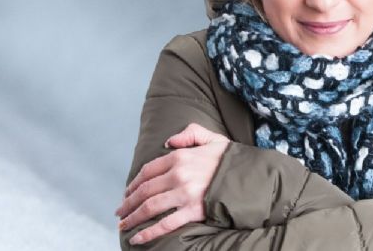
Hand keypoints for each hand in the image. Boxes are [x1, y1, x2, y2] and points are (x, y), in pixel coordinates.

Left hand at [117, 123, 229, 244]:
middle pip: (145, 191)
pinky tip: (137, 238)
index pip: (149, 170)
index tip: (127, 192)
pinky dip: (148, 233)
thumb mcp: (213, 138)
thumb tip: (168, 141)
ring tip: (123, 225)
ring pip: (150, 207)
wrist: (252, 176)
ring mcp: (185, 194)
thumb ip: (190, 134)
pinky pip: (165, 224)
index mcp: (181, 156)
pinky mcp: (193, 211)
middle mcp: (179, 175)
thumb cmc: (232, 159)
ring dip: (133, 217)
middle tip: (119, 211)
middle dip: (128, 203)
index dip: (134, 182)